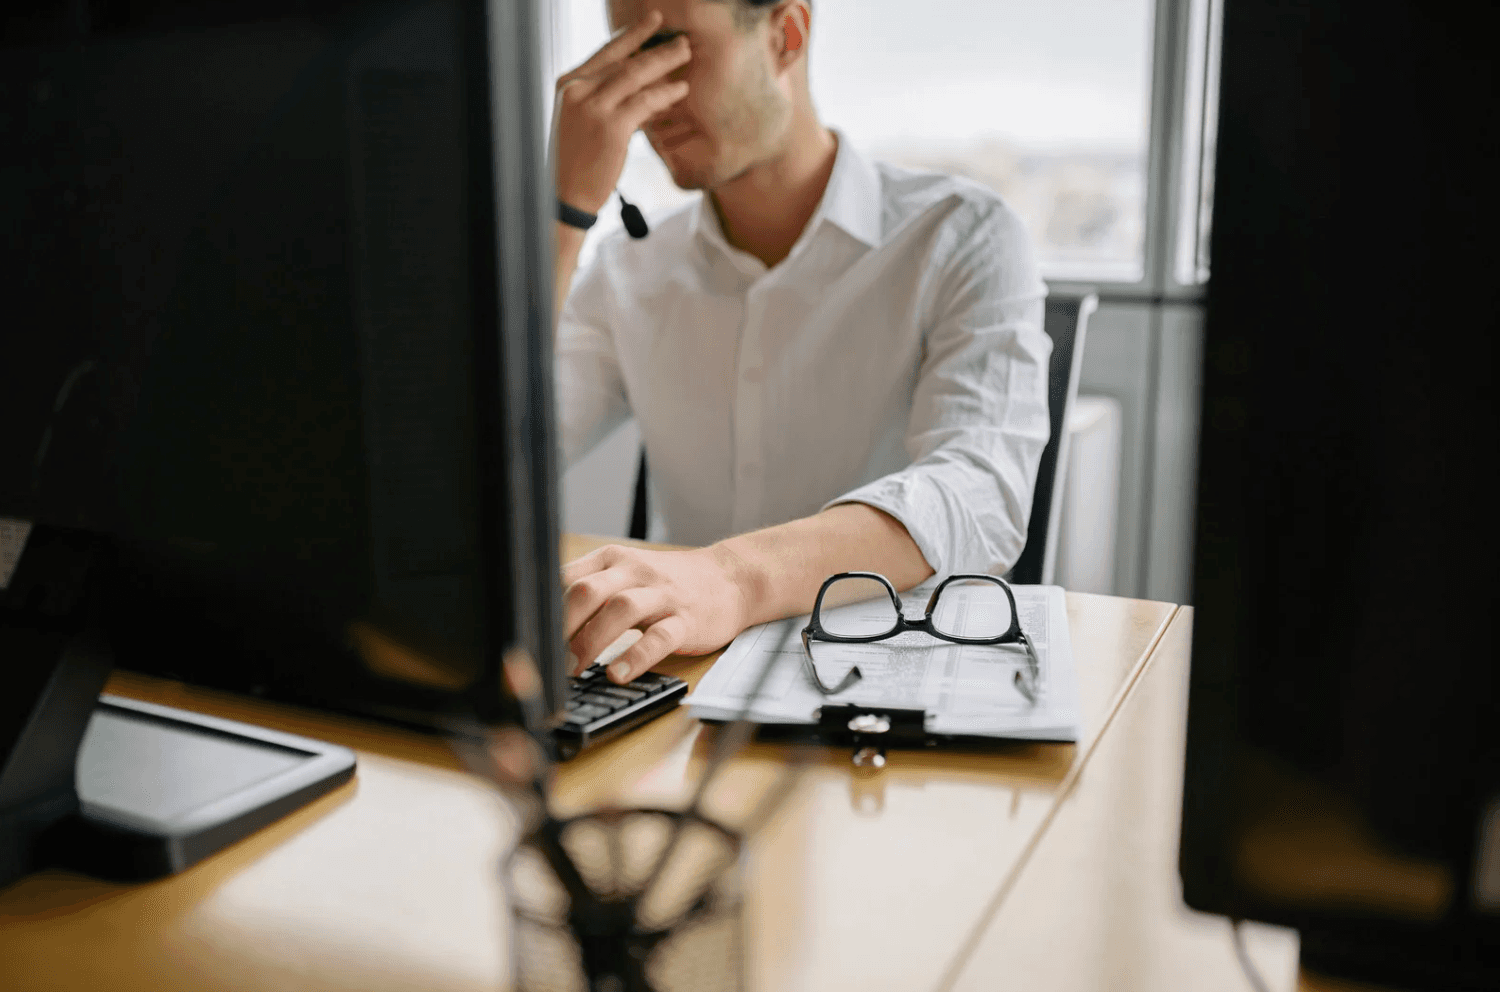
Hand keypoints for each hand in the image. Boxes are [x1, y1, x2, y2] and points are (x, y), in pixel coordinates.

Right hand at [552, 11, 690, 213]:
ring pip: (635, 75)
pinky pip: (644, 102)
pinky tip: (680, 89)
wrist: (564, 196)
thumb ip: (610, 101)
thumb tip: (645, 88)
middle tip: (681, 40)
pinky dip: (665, 94)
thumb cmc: (576, 162)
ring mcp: (593, 107)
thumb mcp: (586, 123)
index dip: (632, 36)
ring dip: (664, 62)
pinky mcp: (611, 127)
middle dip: (656, 47)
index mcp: (569, 86)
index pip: (605, 53)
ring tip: (686, 54)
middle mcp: (577, 91)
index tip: (653, 21)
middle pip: (624, 60)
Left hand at [561, 543, 754, 683]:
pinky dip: (636, 657)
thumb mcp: (625, 575)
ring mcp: (662, 595)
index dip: (542, 609)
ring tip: (575, 670)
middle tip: (546, 659)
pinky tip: (618, 674)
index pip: (566, 578)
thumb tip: (544, 624)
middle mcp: (635, 573)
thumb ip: (589, 591)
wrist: (730, 579)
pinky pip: (660, 637)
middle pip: (587, 591)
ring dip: (591, 641)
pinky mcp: (687, 620)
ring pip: (621, 610)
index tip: (527, 638)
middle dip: (561, 627)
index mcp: (612, 560)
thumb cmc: (668, 584)